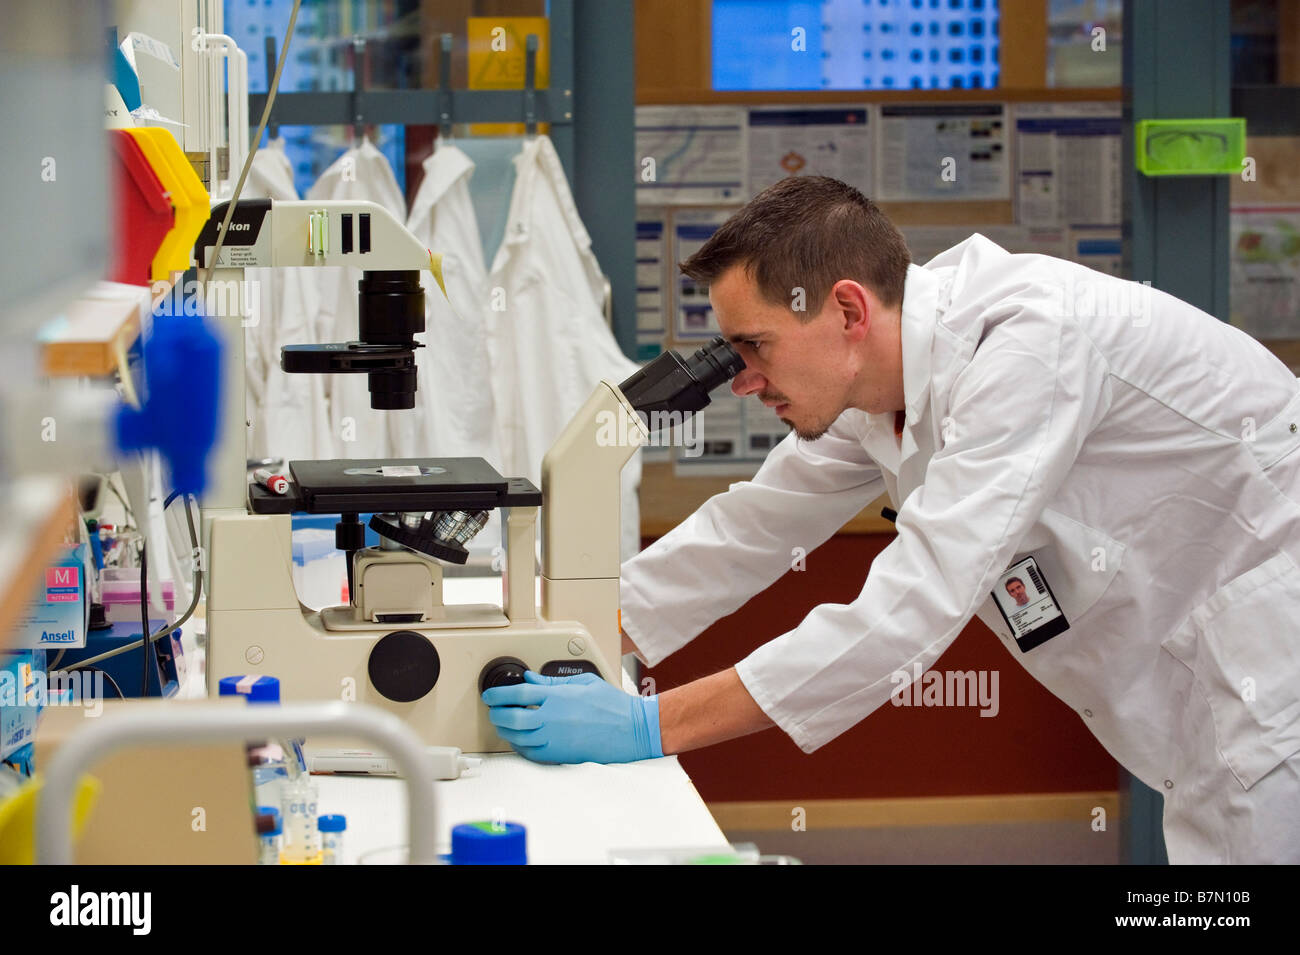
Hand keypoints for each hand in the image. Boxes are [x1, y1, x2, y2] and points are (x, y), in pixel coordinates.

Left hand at [481, 671, 662, 763]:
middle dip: (496, 714)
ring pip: (517, 737)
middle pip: (511, 717)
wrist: (631, 729)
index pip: (518, 694)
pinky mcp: (560, 754)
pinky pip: (531, 753)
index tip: (490, 695)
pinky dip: (519, 747)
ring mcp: (555, 738)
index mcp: (558, 696)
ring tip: (503, 725)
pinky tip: (519, 741)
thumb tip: (531, 679)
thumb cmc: (612, 706)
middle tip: (493, 711)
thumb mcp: (584, 682)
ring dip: (505, 731)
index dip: (498, 694)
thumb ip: (553, 681)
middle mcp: (553, 717)